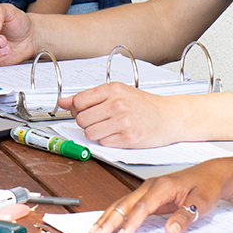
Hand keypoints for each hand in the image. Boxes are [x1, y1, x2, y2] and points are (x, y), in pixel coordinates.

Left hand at [59, 83, 177, 147]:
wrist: (170, 116)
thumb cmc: (144, 105)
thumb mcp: (118, 93)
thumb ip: (89, 97)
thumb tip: (63, 102)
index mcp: (113, 89)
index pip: (78, 101)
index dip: (77, 109)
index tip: (83, 111)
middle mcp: (118, 104)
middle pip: (82, 119)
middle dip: (87, 122)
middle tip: (101, 120)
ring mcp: (123, 122)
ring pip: (90, 133)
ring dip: (96, 133)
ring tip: (110, 127)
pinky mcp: (128, 138)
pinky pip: (103, 143)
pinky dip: (108, 141)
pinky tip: (119, 134)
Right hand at [89, 161, 229, 232]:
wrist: (211, 174)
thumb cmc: (207, 186)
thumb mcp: (202, 203)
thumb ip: (185, 216)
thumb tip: (170, 230)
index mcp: (163, 186)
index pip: (143, 206)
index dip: (131, 222)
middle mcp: (151, 186)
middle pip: (125, 203)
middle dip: (109, 220)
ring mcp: (147, 189)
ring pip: (122, 203)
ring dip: (108, 217)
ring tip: (94, 230)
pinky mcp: (148, 195)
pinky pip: (127, 204)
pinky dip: (115, 214)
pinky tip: (106, 222)